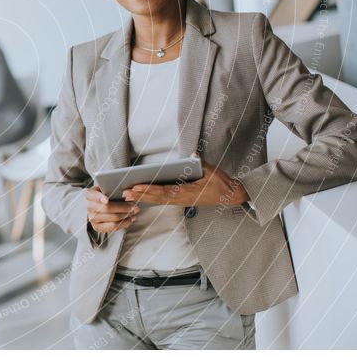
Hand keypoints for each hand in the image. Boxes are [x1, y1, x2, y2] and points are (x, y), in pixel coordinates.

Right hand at [86, 186, 138, 232]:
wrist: (97, 205)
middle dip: (123, 207)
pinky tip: (130, 219)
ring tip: (134, 212)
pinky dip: (124, 223)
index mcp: (89, 194)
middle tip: (134, 206)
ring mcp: (92, 218)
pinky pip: (113, 227)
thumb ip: (112, 189)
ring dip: (126, 215)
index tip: (107, 200)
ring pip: (112, 218)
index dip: (99, 198)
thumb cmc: (104, 195)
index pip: (93, 195)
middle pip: (107, 208)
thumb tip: (127, 193)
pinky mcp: (97, 227)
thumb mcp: (105, 188)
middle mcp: (88, 207)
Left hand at [121, 153, 249, 206]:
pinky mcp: (183, 200)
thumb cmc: (222, 184)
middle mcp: (182, 199)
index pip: (164, 191)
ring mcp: (182, 201)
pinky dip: (152, 198)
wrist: (232, 196)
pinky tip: (142, 197)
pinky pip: (164, 200)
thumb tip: (192, 155)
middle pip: (157, 197)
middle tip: (125, 193)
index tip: (136, 187)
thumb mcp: (213, 171)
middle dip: (140, 195)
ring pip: (159, 200)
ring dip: (143, 198)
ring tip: (128, 196)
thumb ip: (201, 163)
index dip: (149, 189)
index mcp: (187, 193)